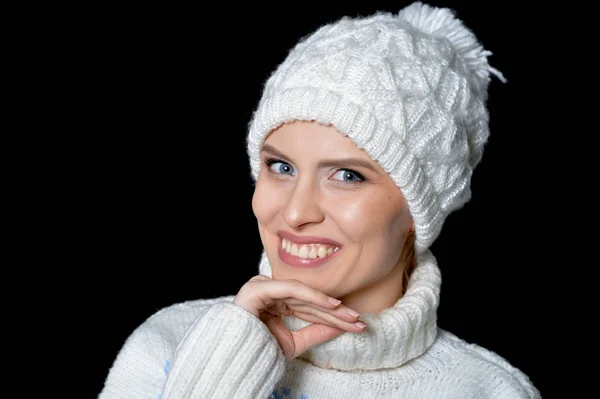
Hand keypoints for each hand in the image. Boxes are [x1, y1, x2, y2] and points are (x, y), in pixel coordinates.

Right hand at [233, 275, 366, 358]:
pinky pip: (291, 289)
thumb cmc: (259, 350)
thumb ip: (315, 332)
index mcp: (275, 301)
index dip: (332, 316)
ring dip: (329, 306)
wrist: (236, 359)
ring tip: (351, 315)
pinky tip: (333, 304)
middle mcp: (269, 291)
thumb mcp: (294, 342)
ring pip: (303, 295)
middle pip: (309, 301)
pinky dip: (313, 296)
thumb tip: (340, 327)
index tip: (356, 324)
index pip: (309, 307)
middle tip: (358, 320)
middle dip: (335, 312)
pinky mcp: (258, 288)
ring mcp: (262, 286)